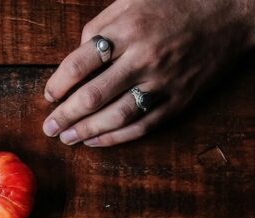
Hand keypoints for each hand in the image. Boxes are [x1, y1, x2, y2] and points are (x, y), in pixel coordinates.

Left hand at [42, 0, 254, 146]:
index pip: (81, 64)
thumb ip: (102, 24)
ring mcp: (162, 82)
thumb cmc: (178, 1)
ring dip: (86, 131)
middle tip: (49, 128)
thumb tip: (76, 54)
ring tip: (67, 138)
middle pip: (93, 96)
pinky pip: (140, 126)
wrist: (232, 11)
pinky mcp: (177, 100)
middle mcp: (144, 58)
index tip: (49, 96)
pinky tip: (95, 140)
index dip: (58, 84)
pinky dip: (114, 137)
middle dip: (65, 115)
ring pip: (115, 116)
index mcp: (129, 30)